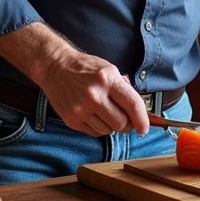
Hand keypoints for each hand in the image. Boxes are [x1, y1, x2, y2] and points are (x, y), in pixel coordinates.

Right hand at [0, 23, 149, 135]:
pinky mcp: (72, 119)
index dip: (142, 119)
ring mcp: (81, 109)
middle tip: (124, 118)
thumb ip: (124, 88)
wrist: (55, 67)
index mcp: (108, 79)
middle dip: (126, 124)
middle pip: (121, 123)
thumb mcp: (109, 69)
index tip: (144, 127)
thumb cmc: (84, 68)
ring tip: (103, 111)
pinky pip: (94, 133)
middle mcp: (95, 95)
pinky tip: (93, 114)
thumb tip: (139, 111)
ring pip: (108, 131)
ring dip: (110, 125)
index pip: (132, 104)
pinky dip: (98, 127)